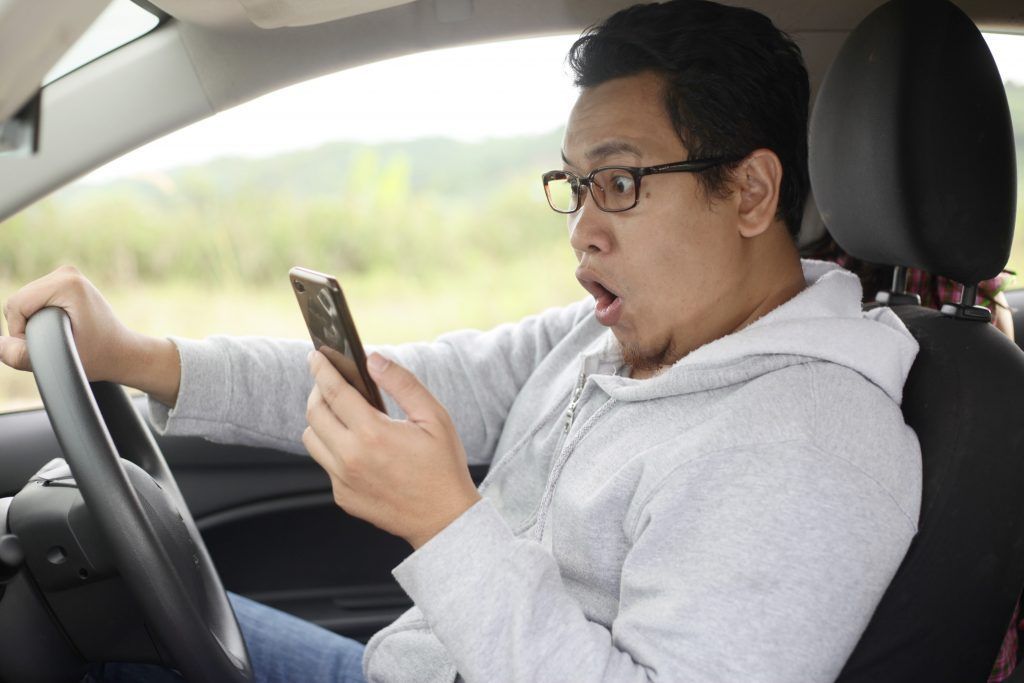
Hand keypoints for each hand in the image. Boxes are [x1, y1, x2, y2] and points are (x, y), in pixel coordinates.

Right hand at [0, 266, 180, 405]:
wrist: (122, 351)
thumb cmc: (98, 357)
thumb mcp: (59, 362)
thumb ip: (23, 356)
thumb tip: (0, 344)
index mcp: (67, 283)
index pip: (16, 305)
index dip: (20, 331)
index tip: (46, 345)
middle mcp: (66, 273)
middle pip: (17, 302)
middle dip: (25, 326)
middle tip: (54, 342)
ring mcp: (66, 275)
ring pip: (22, 302)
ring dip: (31, 322)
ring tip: (58, 335)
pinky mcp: (64, 281)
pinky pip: (32, 300)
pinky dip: (36, 316)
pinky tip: (57, 327)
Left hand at [303, 351, 481, 548]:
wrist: (444, 519)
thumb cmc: (443, 466)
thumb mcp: (434, 417)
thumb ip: (402, 383)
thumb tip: (373, 360)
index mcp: (373, 434)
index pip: (333, 391)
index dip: (321, 369)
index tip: (316, 356)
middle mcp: (351, 458)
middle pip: (314, 413)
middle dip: (317, 391)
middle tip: (330, 383)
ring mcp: (343, 480)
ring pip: (312, 439)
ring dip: (321, 420)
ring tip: (342, 414)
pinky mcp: (342, 496)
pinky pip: (326, 464)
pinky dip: (333, 448)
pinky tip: (357, 446)